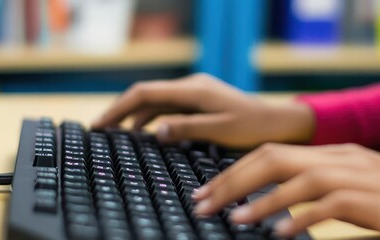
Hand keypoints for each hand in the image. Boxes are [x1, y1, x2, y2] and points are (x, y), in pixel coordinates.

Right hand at [91, 73, 314, 147]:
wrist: (280, 123)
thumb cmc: (254, 128)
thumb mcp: (220, 131)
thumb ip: (187, 129)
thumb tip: (156, 131)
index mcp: (193, 90)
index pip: (144, 93)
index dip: (119, 108)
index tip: (100, 124)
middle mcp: (191, 86)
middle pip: (145, 95)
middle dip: (120, 111)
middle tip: (99, 130)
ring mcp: (195, 93)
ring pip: (155, 101)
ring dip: (134, 115)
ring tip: (114, 133)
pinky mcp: (199, 102)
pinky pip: (167, 107)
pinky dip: (151, 118)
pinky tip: (144, 132)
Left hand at [193, 143, 379, 239]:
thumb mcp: (368, 202)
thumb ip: (327, 202)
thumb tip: (283, 222)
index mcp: (342, 155)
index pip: (276, 152)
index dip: (237, 170)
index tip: (212, 192)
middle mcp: (347, 158)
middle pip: (274, 156)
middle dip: (233, 178)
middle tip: (204, 202)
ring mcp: (364, 176)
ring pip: (294, 177)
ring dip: (258, 200)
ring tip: (231, 218)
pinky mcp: (378, 201)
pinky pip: (326, 206)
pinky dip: (296, 220)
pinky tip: (277, 235)